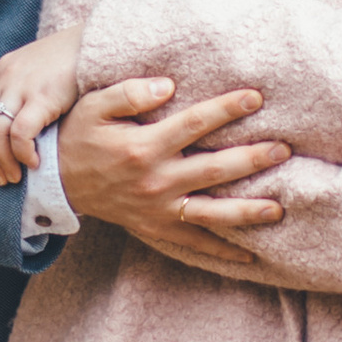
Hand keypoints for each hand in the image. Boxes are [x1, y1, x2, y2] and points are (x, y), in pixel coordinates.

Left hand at [0, 29, 88, 182]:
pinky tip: (34, 162)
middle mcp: (6, 76)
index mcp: (2, 68)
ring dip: (2, 161)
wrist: (97, 42)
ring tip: (15, 176)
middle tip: (0, 178)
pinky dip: (23, 153)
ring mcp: (22, 85)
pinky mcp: (42, 96)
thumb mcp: (35, 66)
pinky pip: (20, 133)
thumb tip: (10, 127)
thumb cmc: (71, 59)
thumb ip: (19, 89)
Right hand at [53, 78, 289, 264]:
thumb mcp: (94, 106)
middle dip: (251, 159)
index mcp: (143, 147)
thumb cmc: (80, 136)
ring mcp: (157, 209)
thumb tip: (168, 85)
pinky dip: (222, 252)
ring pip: (210, 213)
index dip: (226, 109)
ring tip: (279, 209)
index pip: (194, 124)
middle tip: (284, 150)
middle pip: (213, 170)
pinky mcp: (155, 228)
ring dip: (247, 212)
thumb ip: (130, 93)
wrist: (57, 182)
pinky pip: (193, 243)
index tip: (256, 97)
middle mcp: (155, 181)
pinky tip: (251, 256)